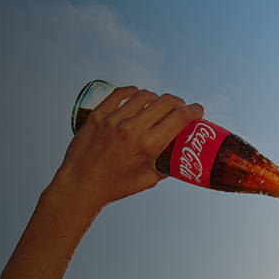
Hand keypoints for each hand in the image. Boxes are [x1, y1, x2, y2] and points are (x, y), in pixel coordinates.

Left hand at [52, 86, 202, 207]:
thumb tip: (180, 156)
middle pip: (165, 102)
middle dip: (178, 102)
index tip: (198, 111)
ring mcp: (113, 120)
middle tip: (178, 108)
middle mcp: (132, 129)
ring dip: (155, 98)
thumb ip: (166, 166)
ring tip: (156, 104)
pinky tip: (137, 96)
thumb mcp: (148, 180)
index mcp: (148, 146)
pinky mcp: (98, 115)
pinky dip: (132, 92)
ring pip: (144, 95)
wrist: (80, 186)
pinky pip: (120, 93)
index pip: (181, 117)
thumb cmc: (115, 187)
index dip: (195, 110)